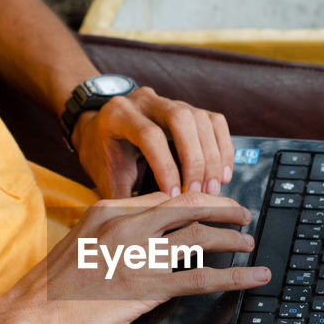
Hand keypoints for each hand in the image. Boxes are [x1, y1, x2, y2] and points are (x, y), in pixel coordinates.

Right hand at [10, 191, 268, 323]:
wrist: (32, 315)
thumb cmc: (52, 287)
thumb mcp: (82, 243)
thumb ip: (114, 233)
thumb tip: (147, 237)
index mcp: (109, 209)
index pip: (164, 196)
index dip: (196, 198)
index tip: (213, 203)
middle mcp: (127, 224)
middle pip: (189, 205)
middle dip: (223, 208)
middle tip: (243, 214)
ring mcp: (139, 254)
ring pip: (201, 237)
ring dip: (232, 239)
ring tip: (249, 241)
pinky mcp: (147, 287)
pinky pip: (203, 278)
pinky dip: (236, 276)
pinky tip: (254, 276)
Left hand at [70, 87, 233, 199]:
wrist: (100, 132)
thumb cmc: (104, 156)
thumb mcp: (105, 177)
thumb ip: (125, 197)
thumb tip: (150, 222)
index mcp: (118, 115)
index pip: (149, 135)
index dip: (165, 167)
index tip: (173, 198)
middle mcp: (144, 101)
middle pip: (180, 119)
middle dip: (194, 160)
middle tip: (201, 194)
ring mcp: (168, 101)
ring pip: (200, 119)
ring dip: (212, 157)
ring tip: (213, 189)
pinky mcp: (188, 108)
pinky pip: (214, 122)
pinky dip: (223, 148)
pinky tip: (223, 174)